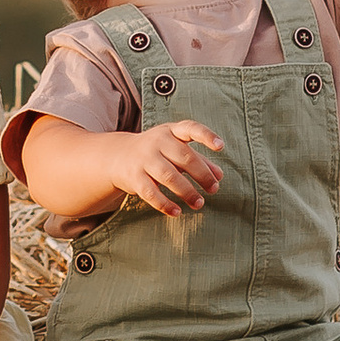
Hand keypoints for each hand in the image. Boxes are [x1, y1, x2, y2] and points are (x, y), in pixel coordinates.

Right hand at [102, 120, 225, 217]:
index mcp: (171, 131)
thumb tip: (219, 176)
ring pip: (169, 176)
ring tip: (199, 203)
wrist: (118, 156)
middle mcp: (156, 141)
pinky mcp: (134, 177)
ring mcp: (143, 159)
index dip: (206, 136)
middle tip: (214, 189)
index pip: (190, 128)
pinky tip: (177, 212)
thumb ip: (199, 160)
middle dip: (202, 175)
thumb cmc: (157, 151)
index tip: (221, 146)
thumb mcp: (176, 149)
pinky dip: (165, 204)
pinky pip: (152, 193)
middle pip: (184, 157)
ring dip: (187, 192)